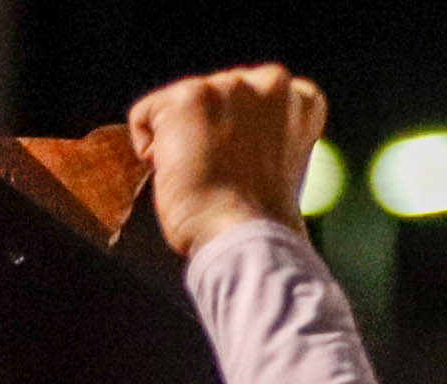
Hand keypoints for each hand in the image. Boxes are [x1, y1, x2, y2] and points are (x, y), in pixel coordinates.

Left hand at [130, 65, 328, 260]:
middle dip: (210, 131)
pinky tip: (176, 178)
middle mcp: (270, 82)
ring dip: (182, 142)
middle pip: (216, 96)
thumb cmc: (261, 222)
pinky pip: (145, 116)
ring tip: (204, 180)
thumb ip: (263, 136)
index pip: (260, 94)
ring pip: (181, 107)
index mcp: (300, 100)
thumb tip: (229, 134)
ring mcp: (228, 87)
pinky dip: (150, 151)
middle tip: (221, 179)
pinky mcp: (188, 97)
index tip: (245, 168)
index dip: (241, 133)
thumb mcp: (279, 167)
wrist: (245, 239)